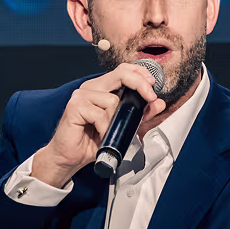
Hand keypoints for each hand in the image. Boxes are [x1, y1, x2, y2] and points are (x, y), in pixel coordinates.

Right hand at [31, 63, 165, 187]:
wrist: (70, 158)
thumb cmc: (93, 142)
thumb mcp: (123, 127)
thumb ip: (140, 114)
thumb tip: (159, 103)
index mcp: (102, 88)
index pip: (124, 70)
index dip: (140, 74)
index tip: (153, 86)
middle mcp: (92, 87)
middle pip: (121, 74)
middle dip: (140, 85)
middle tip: (150, 98)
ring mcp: (82, 95)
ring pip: (112, 100)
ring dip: (116, 120)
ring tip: (109, 131)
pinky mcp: (75, 106)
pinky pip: (99, 114)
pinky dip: (104, 127)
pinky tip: (100, 134)